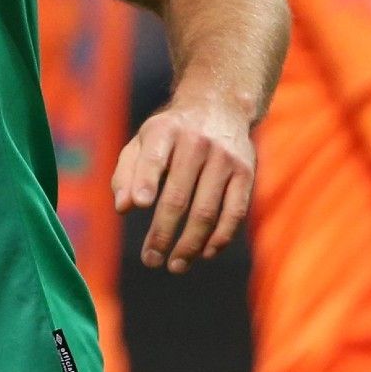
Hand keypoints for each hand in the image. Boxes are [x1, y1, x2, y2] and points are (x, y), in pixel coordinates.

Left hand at [113, 97, 255, 272]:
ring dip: (190, 244)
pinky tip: (204, 253)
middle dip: (163, 232)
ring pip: (207, 211)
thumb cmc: (171, 133)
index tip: (139, 206)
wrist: (219, 106)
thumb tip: (124, 207)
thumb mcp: (143, 140)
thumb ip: (127, 172)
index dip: (146, 181)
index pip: (154, 158)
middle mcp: (197, 143)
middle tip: (150, 260)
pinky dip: (220, 237)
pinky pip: (235, 213)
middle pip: (179, 196)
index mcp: (165, 130)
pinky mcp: (247, 173)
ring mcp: (226, 159)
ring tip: (175, 265)